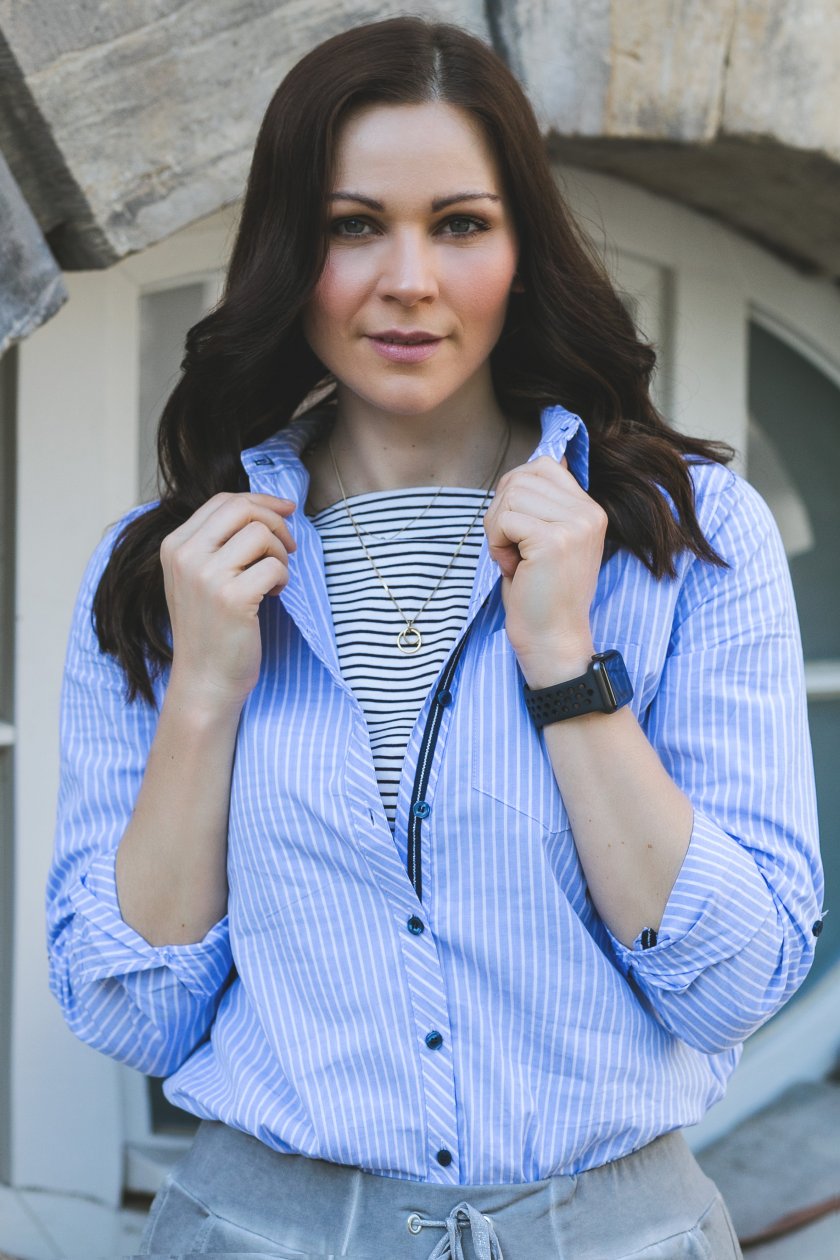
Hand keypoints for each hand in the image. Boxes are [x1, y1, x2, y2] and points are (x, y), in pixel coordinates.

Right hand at [160, 492, 296, 711]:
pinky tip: (273, 596)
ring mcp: (206, 576)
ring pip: (261, 534)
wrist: (204, 679)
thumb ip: (217, 542)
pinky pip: (274, 566)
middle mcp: (185, 556)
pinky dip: (282, 579)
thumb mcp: (198, 577)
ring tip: (273, 579)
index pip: (223, 501)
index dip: (260, 501)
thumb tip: (264, 507)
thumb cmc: (211, 627)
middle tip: (287, 547)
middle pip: (243, 509)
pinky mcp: (232, 598)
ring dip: (279, 554)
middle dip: (275, 522)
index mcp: (174, 546)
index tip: (285, 510)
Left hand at [483, 455, 606, 681]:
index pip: (543, 466)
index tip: (518, 532)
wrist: (552, 638)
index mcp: (590, 509)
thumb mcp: (548, 540)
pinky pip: (505, 519)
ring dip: (497, 529)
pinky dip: (496, 544)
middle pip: (522, 477)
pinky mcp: (554, 540)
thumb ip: (543, 504)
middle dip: (502, 511)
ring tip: (514, 560)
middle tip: (513, 549)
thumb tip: (525, 468)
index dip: (515, 494)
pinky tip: (512, 567)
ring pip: (511, 494)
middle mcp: (589, 512)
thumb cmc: (540, 594)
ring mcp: (575, 525)